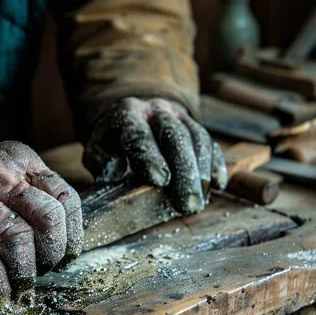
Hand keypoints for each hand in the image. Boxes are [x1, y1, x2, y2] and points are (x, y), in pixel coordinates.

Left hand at [84, 97, 227, 213]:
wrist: (131, 118)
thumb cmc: (111, 144)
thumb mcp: (98, 154)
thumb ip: (106, 170)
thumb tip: (119, 194)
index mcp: (126, 114)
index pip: (139, 134)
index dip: (150, 157)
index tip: (159, 181)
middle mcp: (155, 109)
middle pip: (175, 136)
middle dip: (183, 172)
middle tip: (187, 204)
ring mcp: (178, 115)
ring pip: (197, 138)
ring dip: (201, 172)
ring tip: (199, 202)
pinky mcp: (194, 124)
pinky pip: (210, 142)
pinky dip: (215, 164)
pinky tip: (216, 185)